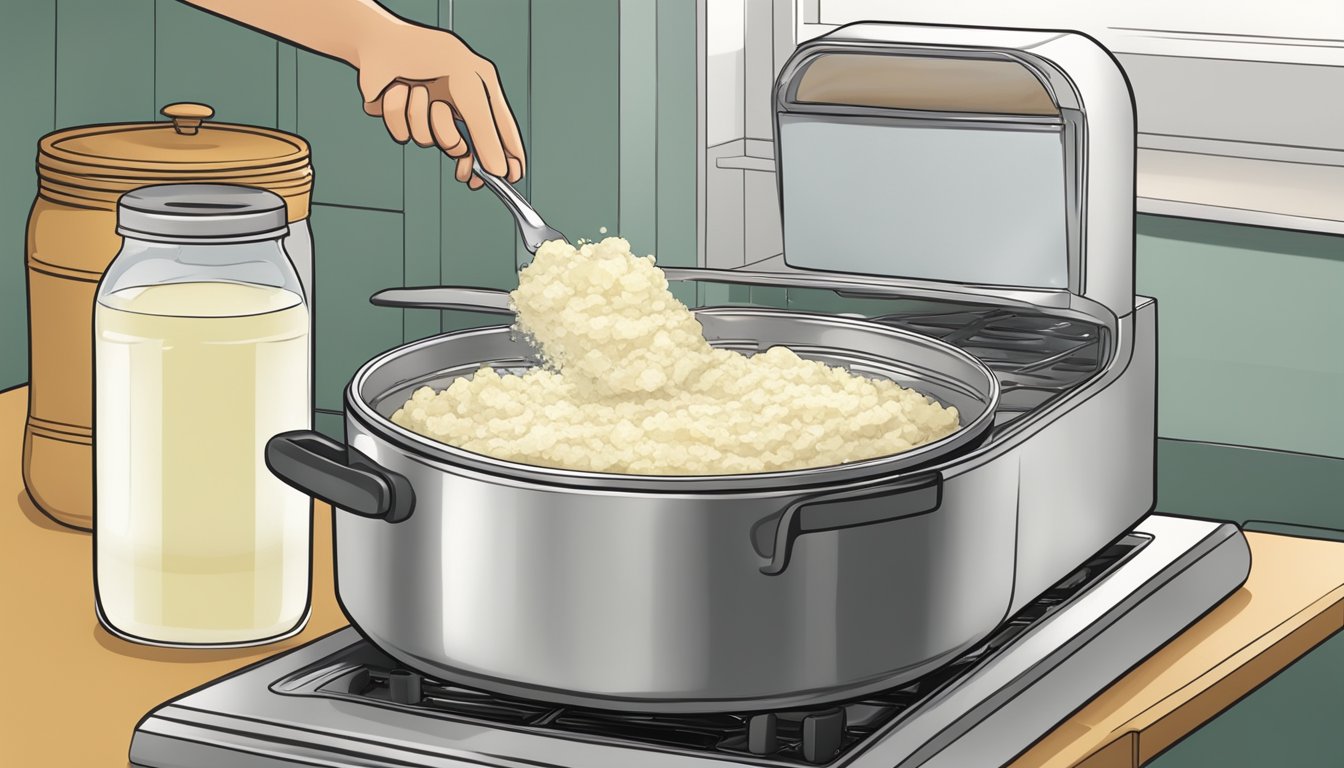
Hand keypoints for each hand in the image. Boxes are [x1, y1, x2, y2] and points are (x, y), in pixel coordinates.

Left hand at [356, 23, 524, 188]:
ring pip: (428, 140)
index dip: (508, 157)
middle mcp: (456, 107)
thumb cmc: (428, 53)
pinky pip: (402, 133)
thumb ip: (485, 131)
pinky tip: (397, 90)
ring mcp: (428, 115)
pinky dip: (397, 112)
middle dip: (456, 147)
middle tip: (465, 174)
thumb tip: (497, 169)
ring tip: (417, 90)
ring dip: (420, 116)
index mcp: (480, 93)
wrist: (380, 42)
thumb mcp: (468, 90)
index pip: (501, 132)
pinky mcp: (401, 118)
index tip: (511, 179)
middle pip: (463, 147)